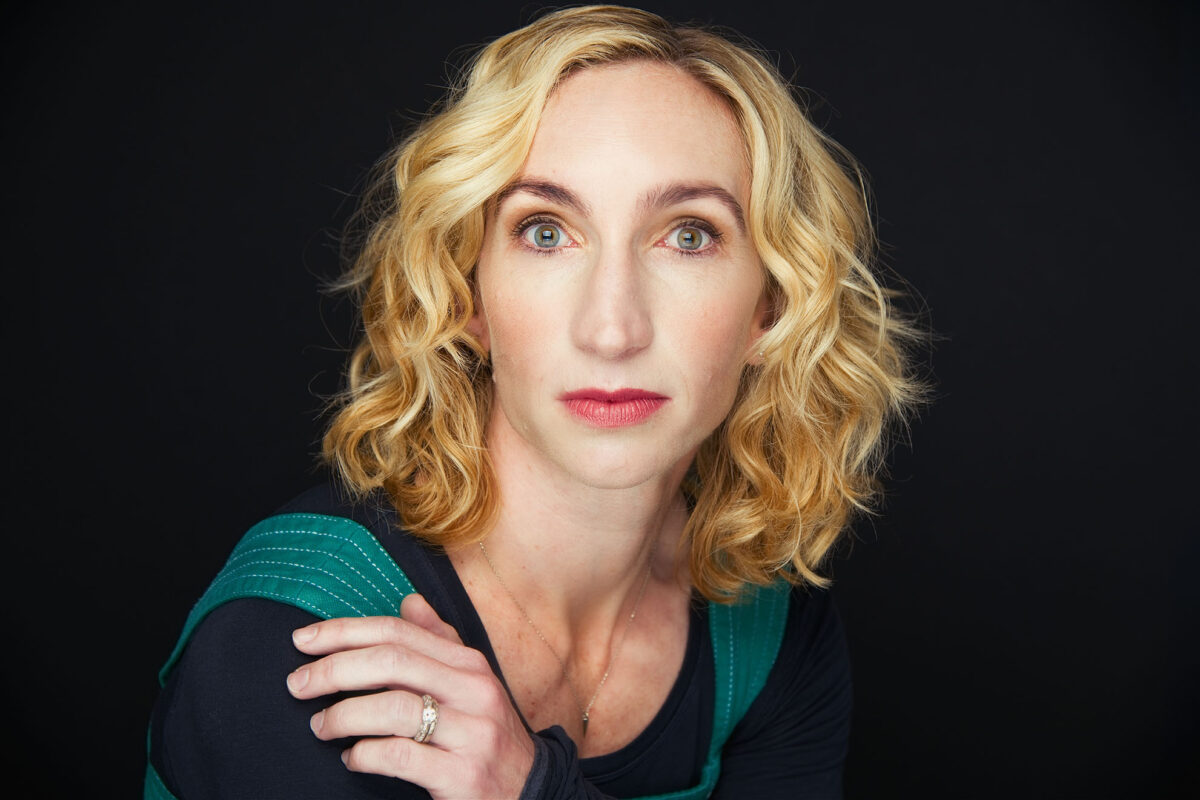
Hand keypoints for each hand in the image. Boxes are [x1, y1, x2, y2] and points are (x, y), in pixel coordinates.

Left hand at [286, 594, 535, 798]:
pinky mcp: (463, 775)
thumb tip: (408, 601)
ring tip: (320, 726)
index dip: (346, 631)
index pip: (399, 632)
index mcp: (470, 664)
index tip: (303, 639)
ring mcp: (472, 733)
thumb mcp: (471, 684)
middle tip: (297, 684)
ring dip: (344, 715)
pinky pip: (400, 756)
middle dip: (335, 669)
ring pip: (392, 708)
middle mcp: (474, 691)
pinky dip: (365, 755)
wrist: (530, 791)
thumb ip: (439, 642)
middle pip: (392, 663)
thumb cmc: (486, 734)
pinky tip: (352, 758)